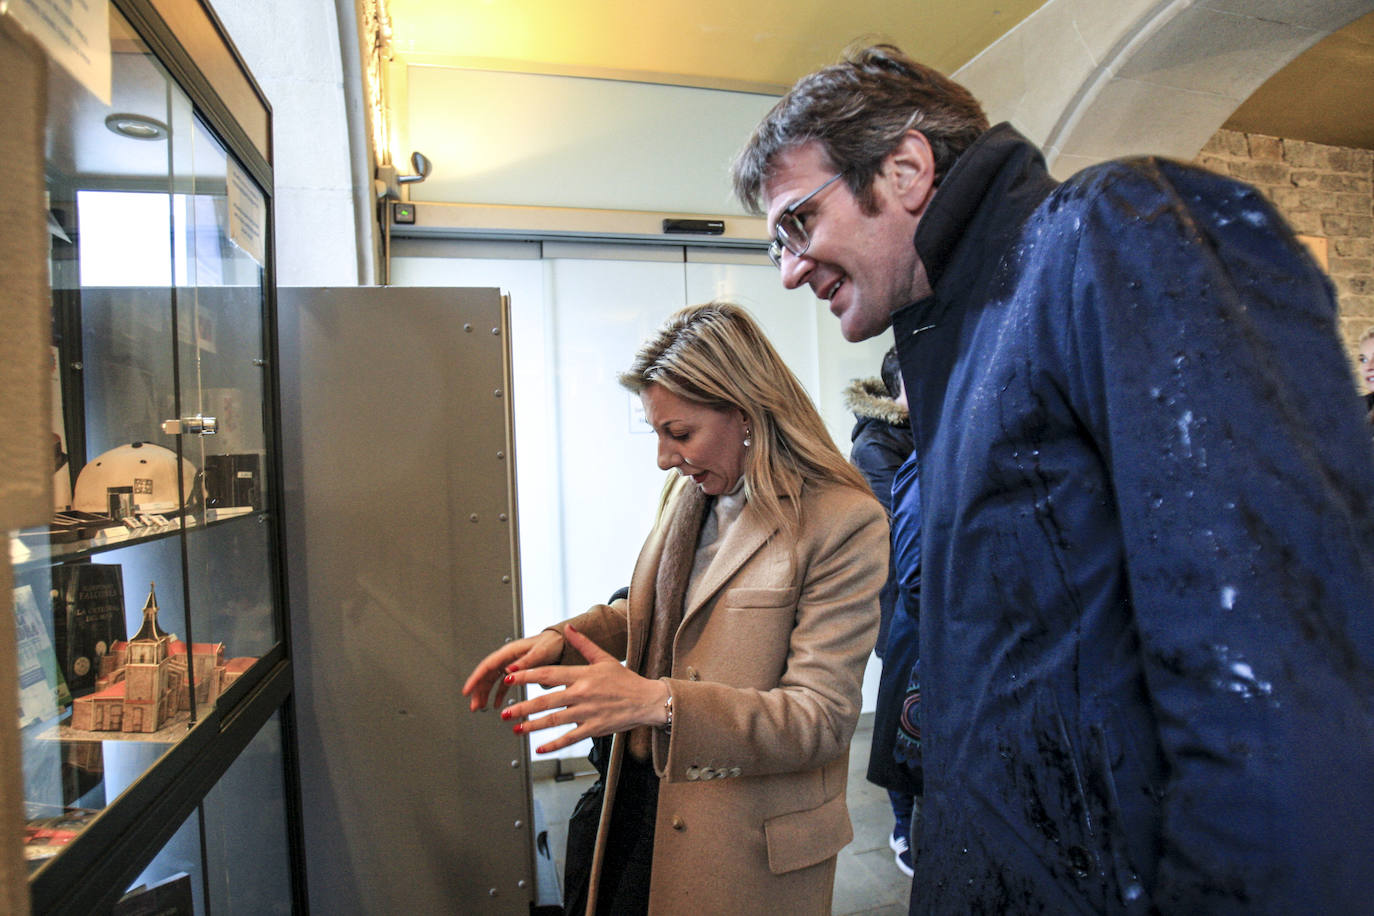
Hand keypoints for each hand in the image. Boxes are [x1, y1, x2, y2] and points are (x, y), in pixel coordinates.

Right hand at [461, 629, 563, 711]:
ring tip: (480, 707)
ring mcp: (511, 664)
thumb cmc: (552, 643)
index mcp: (510, 651)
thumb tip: (509, 670)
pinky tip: (497, 704)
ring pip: (492, 680)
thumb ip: (525, 662)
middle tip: (473, 706)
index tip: (467, 690)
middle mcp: (508, 657)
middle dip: (478, 690)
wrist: (562, 642)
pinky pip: (503, 683)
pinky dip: (498, 694)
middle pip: (487, 674)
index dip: (475, 678)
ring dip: (485, 694)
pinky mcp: (517, 671)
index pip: (487, 665)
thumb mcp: (540, 652)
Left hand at [500, 625, 668, 753]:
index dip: (527, 676)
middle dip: (523, 706)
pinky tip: (539, 748)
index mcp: (582, 675)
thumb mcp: (604, 657)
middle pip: (547, 700)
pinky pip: (570, 738)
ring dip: (533, 725)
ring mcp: (587, 712)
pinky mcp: (593, 728)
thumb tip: (568, 628)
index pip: (549, 674)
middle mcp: (582, 694)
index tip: (510, 677)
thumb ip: (583, 644)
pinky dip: (554, 744)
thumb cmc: (625, 680)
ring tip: (516, 729)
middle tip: (506, 712)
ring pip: (554, 720)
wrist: (646, 700)